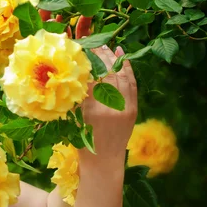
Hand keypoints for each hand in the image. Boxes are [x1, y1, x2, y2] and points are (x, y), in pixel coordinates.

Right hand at [79, 45, 137, 168]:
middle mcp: (111, 108)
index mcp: (92, 111)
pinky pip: (131, 84)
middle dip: (99, 57)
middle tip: (92, 44)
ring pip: (119, 76)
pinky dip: (127, 69)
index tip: (78, 50)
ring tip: (104, 46)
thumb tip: (73, 73)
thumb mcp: (74, 119)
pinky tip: (121, 56)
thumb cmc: (82, 143)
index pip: (89, 79)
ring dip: (112, 60)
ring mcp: (125, 108)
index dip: (84, 63)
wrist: (104, 162)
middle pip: (105, 74)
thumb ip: (76, 97)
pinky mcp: (133, 109)